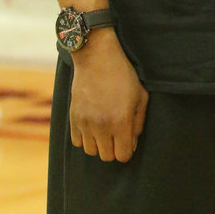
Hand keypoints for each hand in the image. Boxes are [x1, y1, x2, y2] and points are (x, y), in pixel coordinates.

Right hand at [69, 30, 148, 162]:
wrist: (97, 57)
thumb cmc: (123, 74)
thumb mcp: (141, 95)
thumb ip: (138, 122)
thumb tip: (132, 143)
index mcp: (121, 121)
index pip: (122, 156)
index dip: (127, 150)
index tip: (127, 140)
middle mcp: (101, 125)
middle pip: (106, 157)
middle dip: (114, 148)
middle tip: (117, 133)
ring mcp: (85, 122)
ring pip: (91, 151)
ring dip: (99, 144)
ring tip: (104, 129)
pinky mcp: (73, 117)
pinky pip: (77, 142)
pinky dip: (85, 138)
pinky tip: (92, 125)